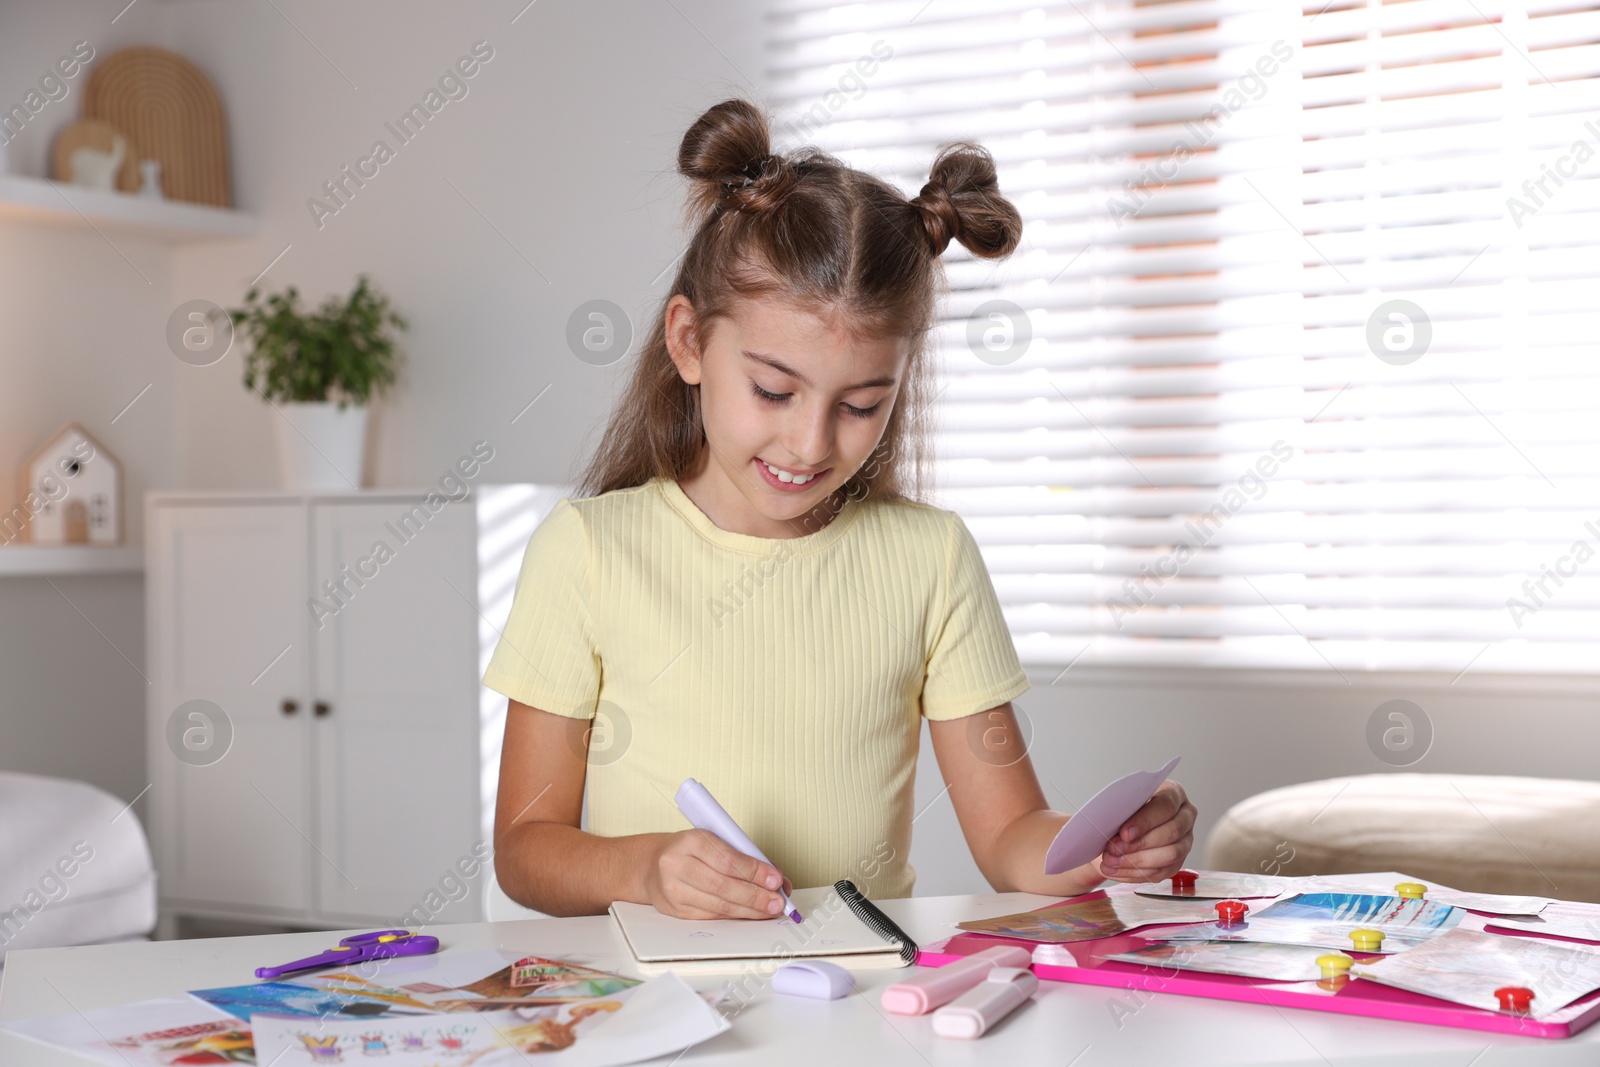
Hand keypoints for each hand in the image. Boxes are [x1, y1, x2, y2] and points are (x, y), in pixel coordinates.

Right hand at [642, 830, 793, 919]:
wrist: (653, 864)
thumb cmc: (692, 851)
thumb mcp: (715, 841)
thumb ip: (745, 856)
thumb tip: (777, 879)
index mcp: (690, 840)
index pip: (726, 859)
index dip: (754, 871)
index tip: (776, 879)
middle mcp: (677, 864)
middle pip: (722, 885)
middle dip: (755, 895)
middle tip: (778, 901)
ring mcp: (674, 890)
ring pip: (718, 905)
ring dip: (749, 909)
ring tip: (770, 910)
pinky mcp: (676, 910)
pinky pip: (711, 915)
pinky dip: (735, 916)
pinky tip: (750, 914)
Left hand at [1096, 780, 1195, 883]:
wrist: (1120, 826)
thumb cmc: (1123, 809)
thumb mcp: (1121, 802)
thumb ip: (1122, 808)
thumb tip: (1111, 821)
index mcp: (1174, 793)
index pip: (1166, 806)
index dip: (1145, 821)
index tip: (1124, 832)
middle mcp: (1185, 817)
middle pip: (1172, 832)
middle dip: (1140, 844)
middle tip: (1113, 849)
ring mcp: (1185, 841)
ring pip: (1170, 855)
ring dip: (1136, 861)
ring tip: (1111, 861)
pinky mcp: (1177, 863)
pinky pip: (1161, 872)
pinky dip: (1134, 873)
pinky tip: (1115, 870)